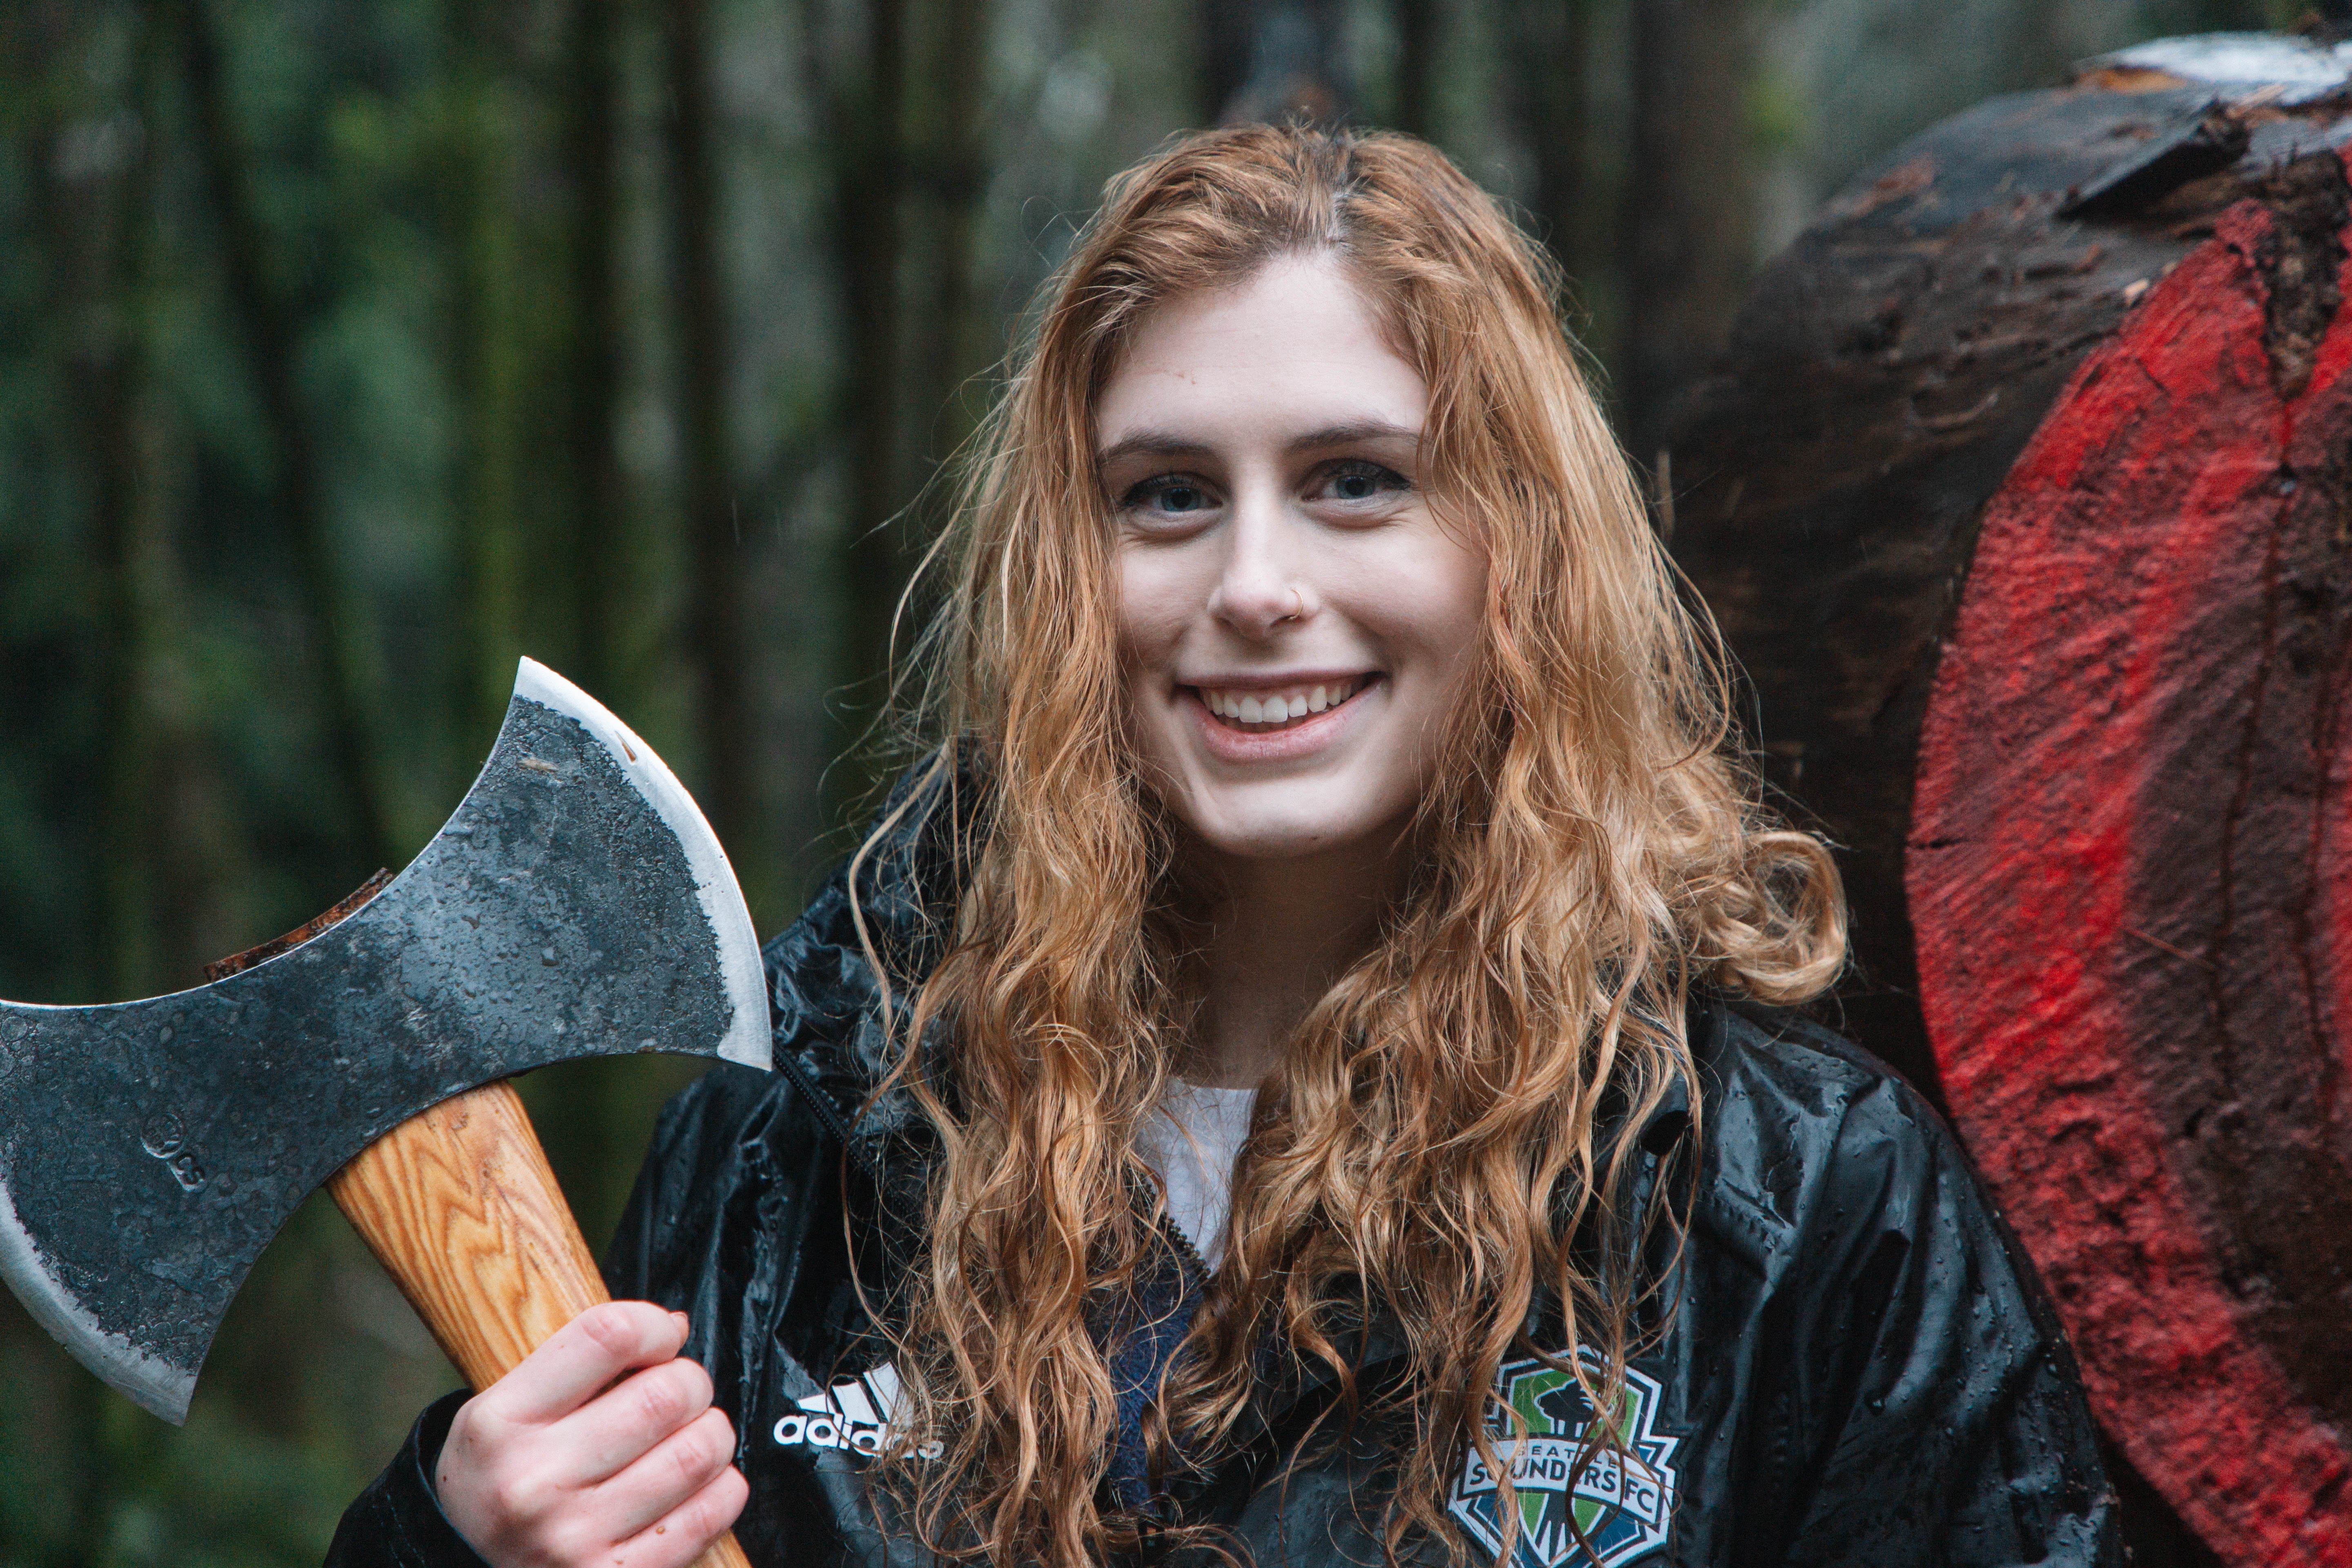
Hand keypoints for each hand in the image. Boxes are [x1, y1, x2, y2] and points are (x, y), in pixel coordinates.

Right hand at [436, 1301, 747, 1567]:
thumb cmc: (503, 1478)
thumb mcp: (507, 1412)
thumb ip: (580, 1363)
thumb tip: (674, 1327)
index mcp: (500, 1423)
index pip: (608, 1336)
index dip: (653, 1327)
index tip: (661, 1341)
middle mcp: (532, 1483)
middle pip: (666, 1396)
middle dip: (692, 1384)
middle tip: (681, 1394)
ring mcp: (572, 1539)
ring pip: (697, 1454)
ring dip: (712, 1435)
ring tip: (693, 1437)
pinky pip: (709, 1516)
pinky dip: (722, 1489)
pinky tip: (699, 1485)